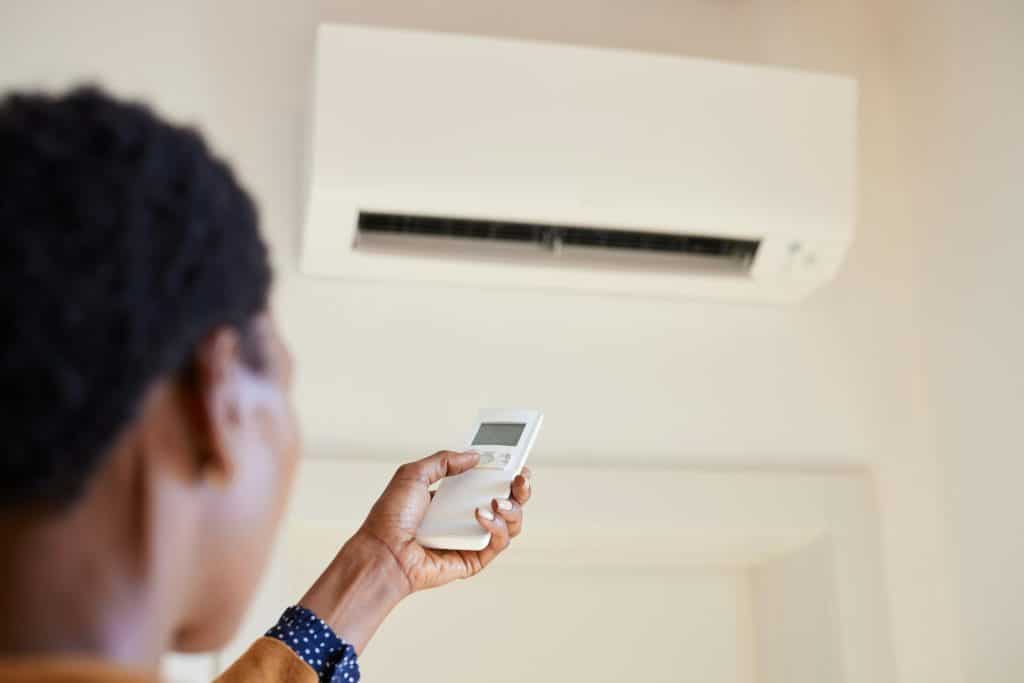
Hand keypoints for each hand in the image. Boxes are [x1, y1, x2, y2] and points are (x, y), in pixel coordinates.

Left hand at [357, 450, 532, 592]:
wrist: (383, 552)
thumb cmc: (390, 518)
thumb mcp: (413, 474)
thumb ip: (444, 460)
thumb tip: (473, 456)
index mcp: (451, 497)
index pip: (486, 482)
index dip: (504, 472)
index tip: (517, 461)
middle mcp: (464, 518)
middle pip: (507, 501)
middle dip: (520, 488)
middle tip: (521, 478)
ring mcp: (470, 539)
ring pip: (510, 523)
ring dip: (513, 508)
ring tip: (500, 500)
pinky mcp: (473, 559)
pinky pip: (498, 543)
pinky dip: (497, 527)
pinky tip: (483, 516)